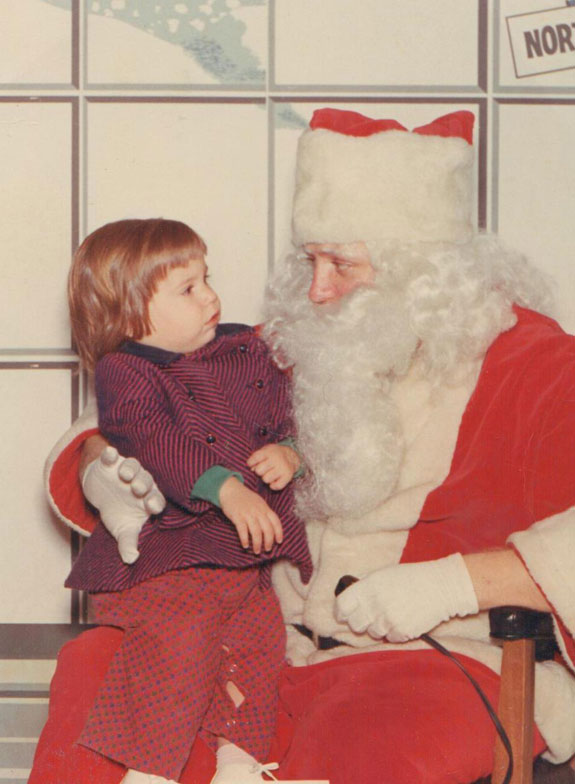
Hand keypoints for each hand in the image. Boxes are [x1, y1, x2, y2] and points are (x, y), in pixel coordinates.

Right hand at [82, 446, 165, 563]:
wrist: (100, 492)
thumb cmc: (118, 511)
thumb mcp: (122, 529)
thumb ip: (128, 543)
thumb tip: (131, 559)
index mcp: (148, 498)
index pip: (156, 499)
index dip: (155, 501)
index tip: (152, 507)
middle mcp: (140, 481)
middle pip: (146, 480)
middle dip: (143, 483)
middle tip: (138, 488)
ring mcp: (126, 470)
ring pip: (133, 465)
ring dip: (130, 468)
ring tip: (125, 474)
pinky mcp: (110, 462)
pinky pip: (112, 455)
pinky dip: (110, 454)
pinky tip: (109, 454)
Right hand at [219, 477, 282, 553]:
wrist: (230, 489)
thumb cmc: (245, 498)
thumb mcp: (258, 502)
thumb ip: (265, 513)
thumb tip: (271, 526)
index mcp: (264, 508)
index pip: (276, 521)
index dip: (279, 532)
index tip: (279, 541)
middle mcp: (258, 511)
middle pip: (267, 529)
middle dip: (269, 541)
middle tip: (267, 549)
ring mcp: (247, 514)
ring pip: (256, 532)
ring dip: (257, 544)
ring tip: (257, 551)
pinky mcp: (237, 516)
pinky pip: (242, 530)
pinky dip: (245, 539)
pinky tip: (245, 546)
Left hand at [247, 444, 300, 489]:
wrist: (291, 456)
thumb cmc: (273, 455)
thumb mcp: (264, 451)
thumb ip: (256, 458)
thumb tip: (252, 469)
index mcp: (269, 452)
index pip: (255, 458)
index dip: (250, 463)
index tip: (252, 463)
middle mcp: (276, 459)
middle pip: (259, 471)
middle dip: (259, 471)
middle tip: (264, 469)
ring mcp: (282, 468)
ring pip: (266, 479)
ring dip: (266, 478)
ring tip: (270, 474)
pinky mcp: (288, 476)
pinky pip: (276, 486)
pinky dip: (274, 485)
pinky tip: (275, 480)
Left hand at [335, 553, 478, 641]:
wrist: (440, 587)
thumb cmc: (412, 578)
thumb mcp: (383, 574)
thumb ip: (365, 587)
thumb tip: (350, 600)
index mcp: (368, 586)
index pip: (342, 606)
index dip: (341, 612)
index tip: (344, 615)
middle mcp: (375, 604)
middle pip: (354, 625)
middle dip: (360, 622)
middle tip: (370, 616)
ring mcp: (388, 620)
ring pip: (373, 633)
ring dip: (380, 627)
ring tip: (393, 614)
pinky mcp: (401, 632)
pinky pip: (390, 639)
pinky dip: (395, 633)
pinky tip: (404, 619)